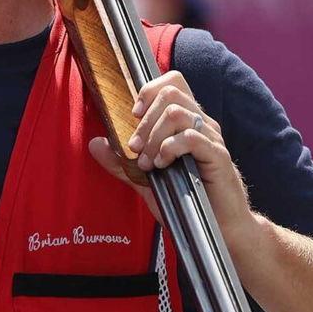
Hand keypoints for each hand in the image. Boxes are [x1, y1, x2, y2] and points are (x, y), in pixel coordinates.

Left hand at [88, 70, 257, 242]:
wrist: (217, 229)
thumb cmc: (184, 200)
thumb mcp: (145, 181)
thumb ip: (121, 162)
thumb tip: (94, 143)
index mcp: (186, 122)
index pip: (172, 82)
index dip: (148, 91)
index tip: (132, 116)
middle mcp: (201, 124)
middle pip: (170, 93)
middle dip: (144, 121)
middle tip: (134, 149)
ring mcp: (211, 138)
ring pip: (177, 112)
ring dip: (153, 136)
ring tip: (147, 162)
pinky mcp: (218, 156)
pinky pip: (191, 137)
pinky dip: (169, 148)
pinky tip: (162, 165)